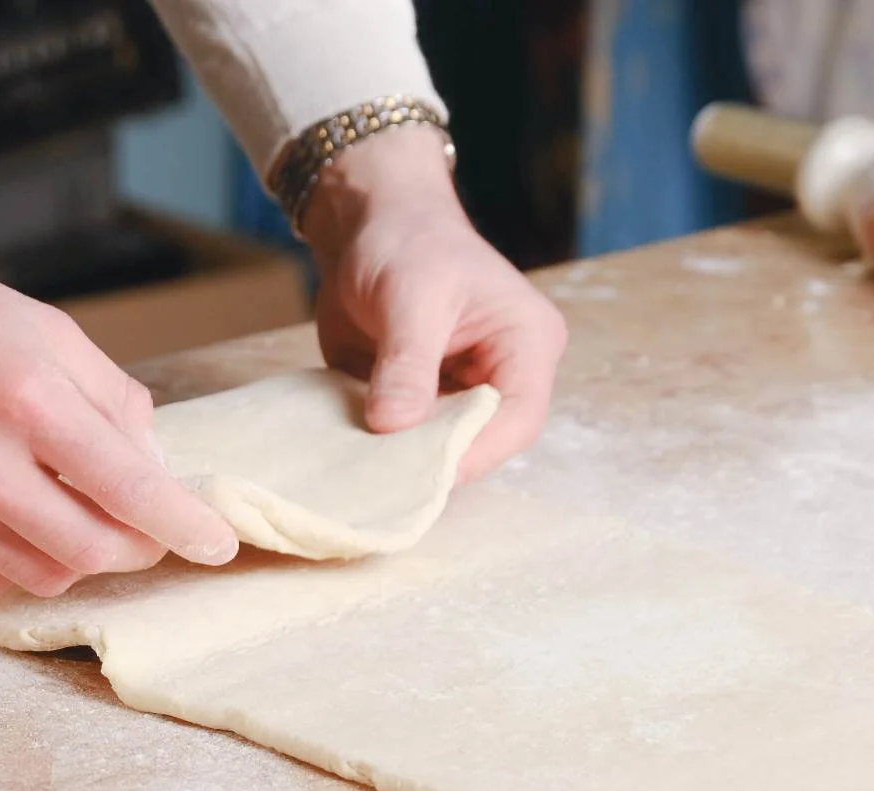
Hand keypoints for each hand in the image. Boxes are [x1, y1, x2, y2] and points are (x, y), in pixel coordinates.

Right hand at [0, 135, 237, 596]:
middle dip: (137, 549)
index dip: (184, 525)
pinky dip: (25, 563)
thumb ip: (113, 401)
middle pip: (91, 551)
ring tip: (78, 513)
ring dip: (81, 558)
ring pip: (41, 575)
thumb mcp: (49, 331)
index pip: (130, 489)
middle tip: (148, 530)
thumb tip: (155, 471)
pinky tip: (26, 523)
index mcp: (27, 400)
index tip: (216, 543)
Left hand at [301, 128, 566, 481]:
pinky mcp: (418, 398)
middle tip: (384, 484)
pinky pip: (403, 436)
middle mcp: (500, 374)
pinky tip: (347, 457)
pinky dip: (377, 448)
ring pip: (439, 446)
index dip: (475, 453)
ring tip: (360, 474)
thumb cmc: (405, 241)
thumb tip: (393, 426)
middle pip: (481, 441)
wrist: (365, 222)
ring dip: (401, 461)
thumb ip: (407, 363)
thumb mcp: (410, 298)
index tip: (425, 474)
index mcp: (526, 345)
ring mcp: (458, 390)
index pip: (517, 419)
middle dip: (434, 463)